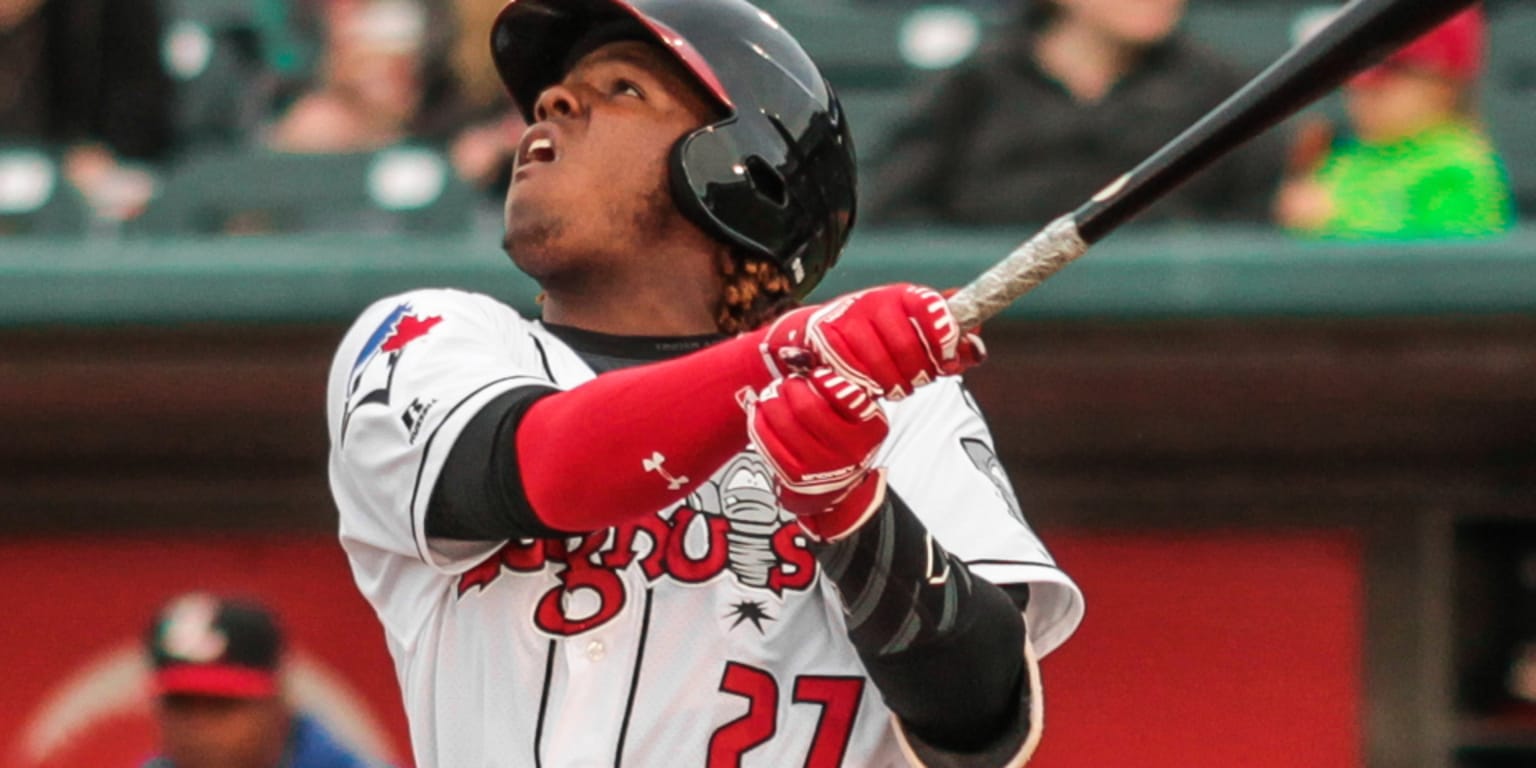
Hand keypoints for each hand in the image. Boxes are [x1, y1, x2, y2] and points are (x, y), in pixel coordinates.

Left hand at [747, 369, 889, 540]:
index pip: (846, 397)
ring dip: (772, 402)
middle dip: (792, 388)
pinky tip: (761, 412)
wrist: (831, 483)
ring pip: (785, 423)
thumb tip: (795, 354)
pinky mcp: (796, 476)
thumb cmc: (840, 434)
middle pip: (808, 408)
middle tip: (789, 383)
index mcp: (871, 427)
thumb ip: (832, 379)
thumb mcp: (850, 407)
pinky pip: (768, 441)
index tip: (816, 375)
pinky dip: (759, 420)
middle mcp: (851, 450)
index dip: (824, 381)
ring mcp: (823, 467)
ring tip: (773, 395)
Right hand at [761, 284, 984, 399]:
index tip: (949, 357)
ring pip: (879, 364)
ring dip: (894, 385)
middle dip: (920, 372)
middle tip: (921, 381)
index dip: (944, 334)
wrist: (821, 337)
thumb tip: (976, 347)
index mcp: (903, 296)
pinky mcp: (823, 338)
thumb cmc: (881, 339)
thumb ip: (952, 343)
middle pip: (906, 345)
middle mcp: (874, 301)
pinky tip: (871, 389)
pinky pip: (851, 373)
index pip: (929, 306)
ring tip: (897, 388)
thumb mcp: (920, 337)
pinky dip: (866, 388)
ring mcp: (847, 318)